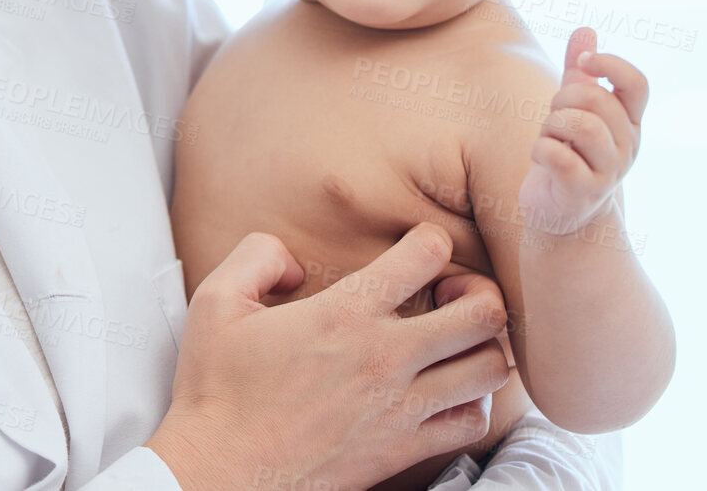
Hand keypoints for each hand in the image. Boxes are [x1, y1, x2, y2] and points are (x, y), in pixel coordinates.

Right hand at [145, 223, 510, 490]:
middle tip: (452, 293)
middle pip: (484, 312)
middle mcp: (385, 358)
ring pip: (491, 368)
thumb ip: (257, 256)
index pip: (429, 254)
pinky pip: (473, 423)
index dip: (430, 239)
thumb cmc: (216, 388)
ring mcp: (401, 408)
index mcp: (344, 314)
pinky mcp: (403, 451)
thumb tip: (295, 262)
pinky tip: (444, 390)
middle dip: (478, 291)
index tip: (417, 248)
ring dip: (483, 346)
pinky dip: (473, 402)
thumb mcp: (215, 300)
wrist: (221, 472)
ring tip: (455, 342)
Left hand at [518, 26, 647, 235]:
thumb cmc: (572, 153)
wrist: (564, 213)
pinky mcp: (583, 191)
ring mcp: (609, 171)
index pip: (637, 84)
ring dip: (551, 125)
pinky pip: (558, 156)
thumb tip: (586, 29)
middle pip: (596, 100)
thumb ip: (580, 72)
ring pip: (580, 125)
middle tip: (553, 118)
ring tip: (549, 138)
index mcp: (629, 121)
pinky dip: (541, 149)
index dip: (610, 65)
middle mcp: (627, 145)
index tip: (582, 64)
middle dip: (562, 100)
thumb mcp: (577, 109)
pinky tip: (540, 156)